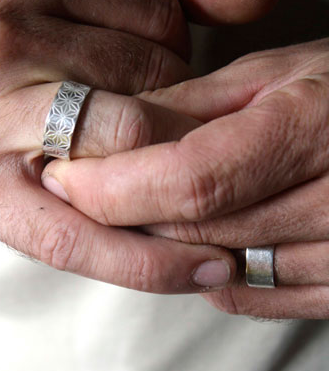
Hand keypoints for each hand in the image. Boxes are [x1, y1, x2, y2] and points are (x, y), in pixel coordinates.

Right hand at [0, 0, 277, 292]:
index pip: (159, 15)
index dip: (176, 48)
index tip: (150, 67)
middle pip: (152, 80)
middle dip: (173, 107)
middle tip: (143, 117)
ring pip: (134, 141)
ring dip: (163, 161)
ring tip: (148, 161)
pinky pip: (83, 235)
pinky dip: (150, 259)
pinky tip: (199, 265)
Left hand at [45, 38, 328, 316]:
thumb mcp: (274, 74)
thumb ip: (195, 105)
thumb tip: (119, 130)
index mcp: (313, 130)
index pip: (191, 179)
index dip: (116, 186)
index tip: (65, 177)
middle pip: (192, 231)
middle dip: (120, 215)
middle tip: (81, 188)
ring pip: (214, 271)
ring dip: (159, 243)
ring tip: (136, 206)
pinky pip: (249, 297)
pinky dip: (206, 270)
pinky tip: (196, 236)